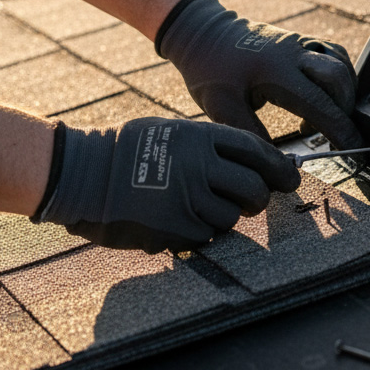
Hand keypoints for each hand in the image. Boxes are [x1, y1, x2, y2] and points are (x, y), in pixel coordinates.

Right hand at [34, 118, 300, 252]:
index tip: (289, 177)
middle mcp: (199, 167)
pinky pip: (206, 236)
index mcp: (201, 138)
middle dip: (258, 198)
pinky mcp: (174, 229)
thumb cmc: (130, 150)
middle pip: (254, 189)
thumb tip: (263, 163)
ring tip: (198, 206)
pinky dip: (199, 232)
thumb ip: (214, 146)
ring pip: (232, 217)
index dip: (278, 166)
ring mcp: (187, 199)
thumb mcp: (174, 132)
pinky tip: (176, 218)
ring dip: (224, 216)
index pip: (257, 151)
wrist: (80, 173)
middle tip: (251, 200)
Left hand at [157, 0, 361, 148]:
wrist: (203, 33)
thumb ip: (252, 134)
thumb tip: (278, 164)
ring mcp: (300, 43)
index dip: (340, 129)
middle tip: (337, 135)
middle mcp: (294, 53)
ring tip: (328, 117)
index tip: (352, 150)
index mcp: (275, 72)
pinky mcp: (302, 40)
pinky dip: (341, 75)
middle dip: (346, 110)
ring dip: (345, 93)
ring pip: (342, 64)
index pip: (320, 103)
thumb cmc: (210, 70)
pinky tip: (329, 94)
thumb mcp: (221, 107)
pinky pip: (335, 54)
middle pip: (339, 78)